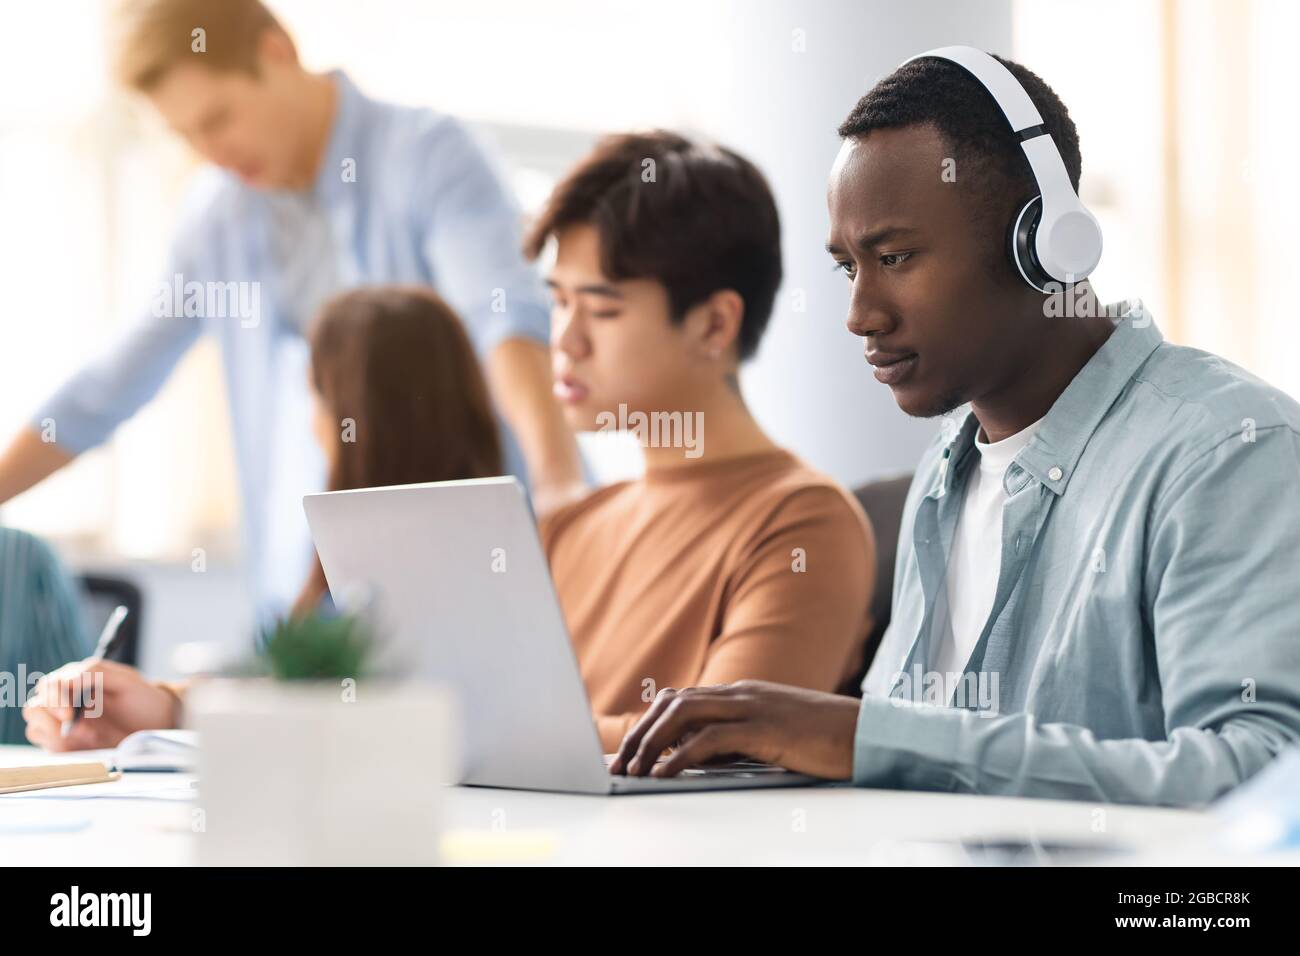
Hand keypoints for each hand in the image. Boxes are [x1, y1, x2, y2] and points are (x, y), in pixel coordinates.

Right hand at [23, 659, 180, 751]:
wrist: (157, 723)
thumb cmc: (141, 698)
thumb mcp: (125, 680)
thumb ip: (95, 672)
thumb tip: (67, 679)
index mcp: (75, 680)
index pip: (48, 685)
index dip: (53, 699)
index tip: (69, 714)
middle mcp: (64, 702)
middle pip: (34, 708)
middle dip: (49, 718)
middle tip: (73, 726)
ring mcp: (63, 725)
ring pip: (35, 728)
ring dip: (53, 734)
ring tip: (86, 735)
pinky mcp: (67, 745)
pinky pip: (49, 748)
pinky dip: (60, 748)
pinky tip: (85, 744)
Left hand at [609, 680, 860, 779]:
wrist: (868, 733)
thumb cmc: (824, 739)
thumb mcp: (772, 737)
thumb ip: (736, 741)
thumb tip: (696, 760)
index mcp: (742, 694)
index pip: (681, 699)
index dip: (649, 722)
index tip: (628, 749)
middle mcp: (741, 693)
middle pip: (673, 703)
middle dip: (640, 733)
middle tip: (620, 763)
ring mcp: (752, 707)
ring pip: (683, 714)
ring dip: (650, 743)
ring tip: (632, 769)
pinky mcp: (764, 728)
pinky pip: (709, 739)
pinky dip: (679, 756)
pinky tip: (662, 774)